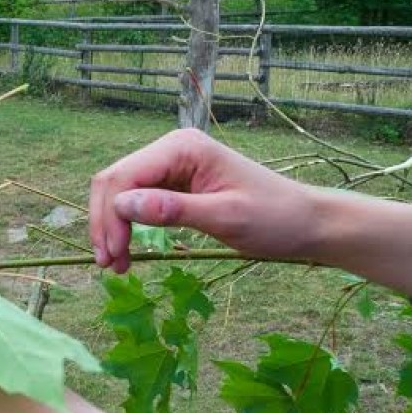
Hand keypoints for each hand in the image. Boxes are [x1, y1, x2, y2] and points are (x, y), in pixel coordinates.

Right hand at [89, 128, 323, 272]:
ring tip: (117, 264)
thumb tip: (122, 205)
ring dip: (112, 227)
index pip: (125, 176)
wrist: (306, 223)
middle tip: (109, 264)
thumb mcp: (225, 217)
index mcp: (183, 147)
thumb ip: (172, 209)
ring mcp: (173, 165)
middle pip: (116, 181)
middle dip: (106, 222)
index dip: (110, 216)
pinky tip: (129, 251)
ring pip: (122, 193)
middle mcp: (172, 149)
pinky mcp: (176, 183)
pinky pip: (138, 201)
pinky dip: (128, 227)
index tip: (113, 255)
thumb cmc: (275, 218)